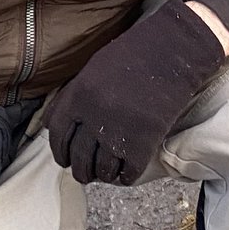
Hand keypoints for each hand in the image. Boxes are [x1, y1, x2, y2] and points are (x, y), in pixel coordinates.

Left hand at [47, 0, 227, 185]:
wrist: (173, 52)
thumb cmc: (135, 54)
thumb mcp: (94, 68)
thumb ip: (74, 95)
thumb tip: (55, 121)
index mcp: (78, 96)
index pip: (58, 136)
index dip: (60, 152)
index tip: (64, 160)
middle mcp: (93, 117)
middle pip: (79, 158)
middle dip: (81, 170)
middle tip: (85, 173)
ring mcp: (118, 132)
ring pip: (102, 170)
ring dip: (103, 175)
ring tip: (107, 173)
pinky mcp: (143, 143)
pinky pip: (128, 172)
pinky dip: (125, 177)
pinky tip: (126, 173)